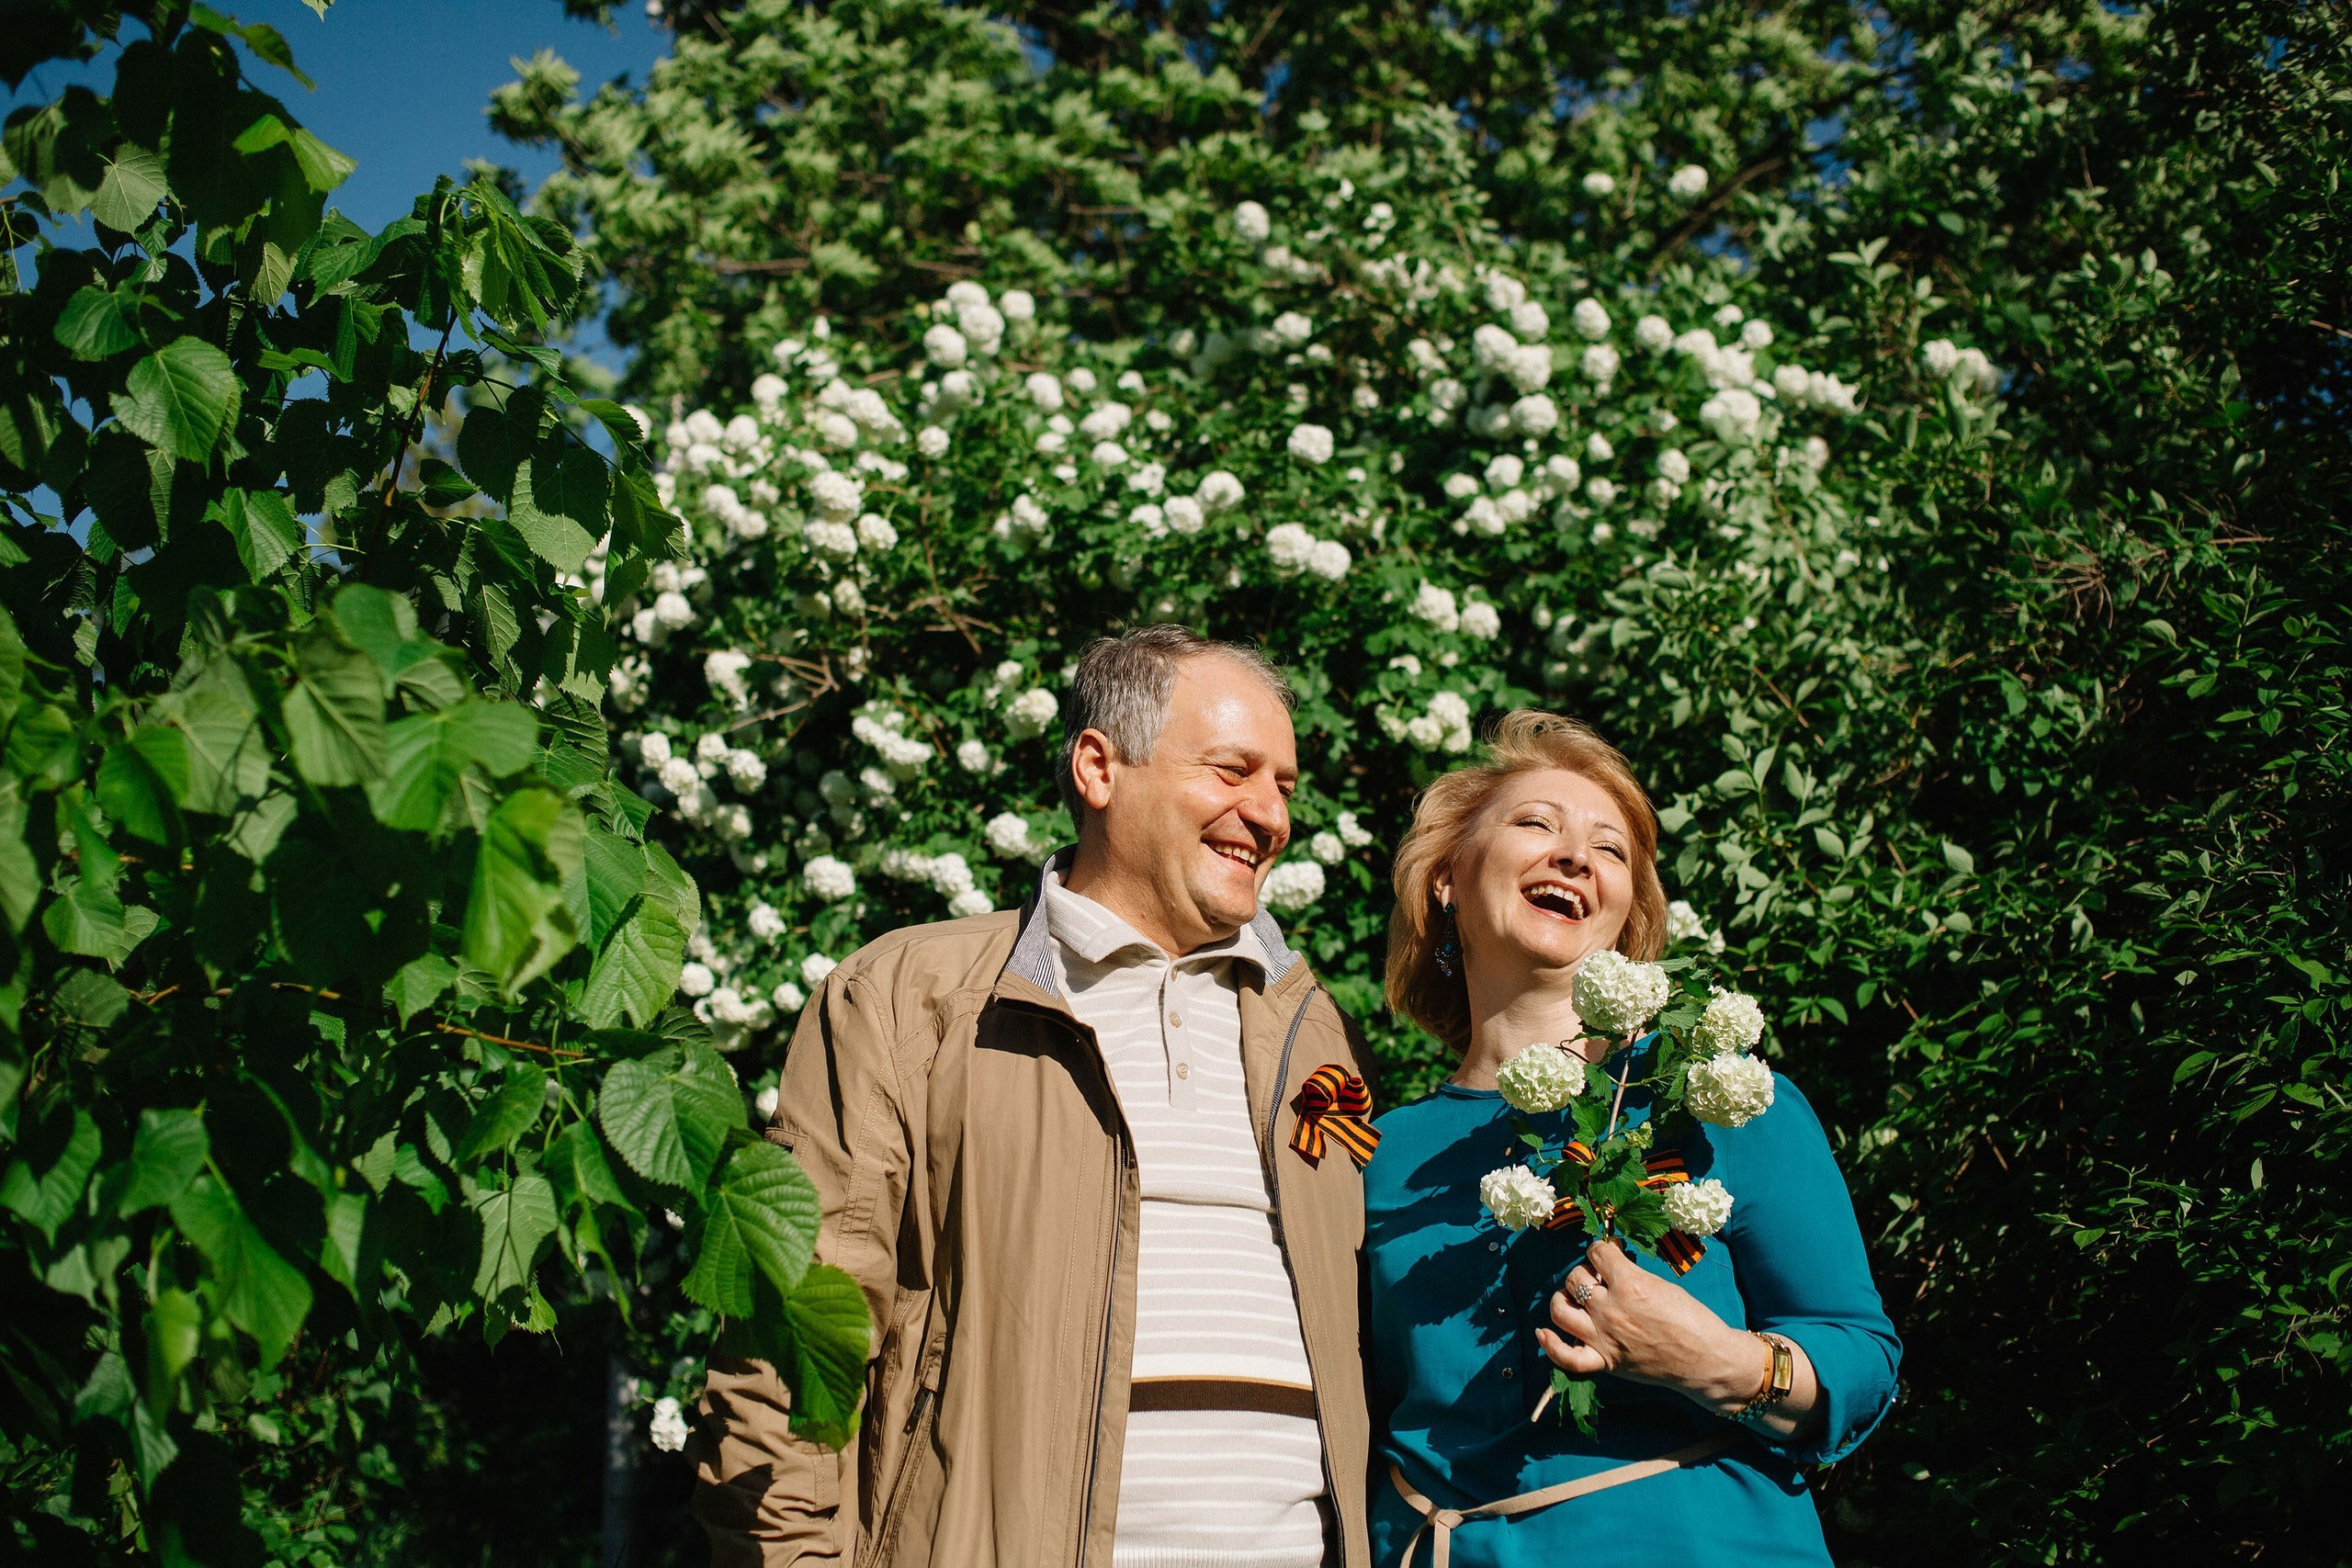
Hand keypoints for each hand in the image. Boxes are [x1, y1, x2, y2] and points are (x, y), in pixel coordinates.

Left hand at [1535, 1239, 1761, 1409]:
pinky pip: (1567, 1357)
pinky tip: (1543, 1333)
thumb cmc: (1693, 1320)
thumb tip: (1611, 1260)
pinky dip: (1551, 1346)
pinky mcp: (1606, 1362)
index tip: (1609, 1255)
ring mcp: (1604, 1337)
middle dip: (1586, 1273)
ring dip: (1564, 1298)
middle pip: (1576, 1278)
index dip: (1602, 1250)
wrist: (1707, 1360)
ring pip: (1561, 1310)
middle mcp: (1610, 1309)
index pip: (1598, 1253)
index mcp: (1630, 1284)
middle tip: (1601, 1279)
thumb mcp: (1663, 1285)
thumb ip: (1632, 1274)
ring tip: (1576, 1298)